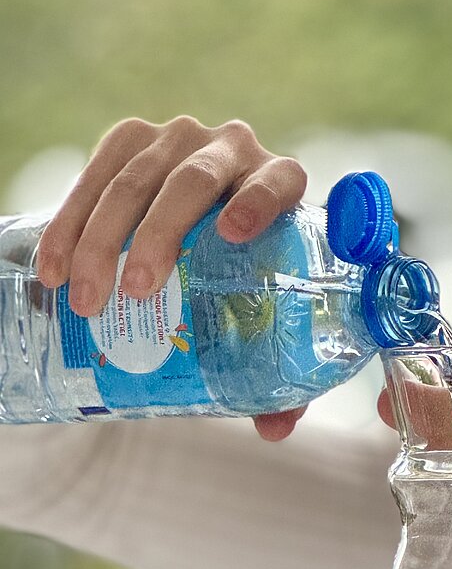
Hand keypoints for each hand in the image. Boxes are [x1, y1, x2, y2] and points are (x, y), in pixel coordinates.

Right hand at [34, 115, 309, 441]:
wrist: (217, 220)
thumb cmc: (252, 279)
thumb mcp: (269, 316)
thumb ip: (280, 375)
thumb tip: (273, 429)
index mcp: (281, 185)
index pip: (278, 183)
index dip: (259, 202)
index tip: (235, 233)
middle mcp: (234, 149)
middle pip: (192, 182)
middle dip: (158, 234)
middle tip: (134, 291)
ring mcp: (179, 139)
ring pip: (135, 179)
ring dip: (100, 237)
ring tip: (81, 295)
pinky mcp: (133, 139)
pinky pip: (95, 172)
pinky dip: (69, 221)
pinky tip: (53, 265)